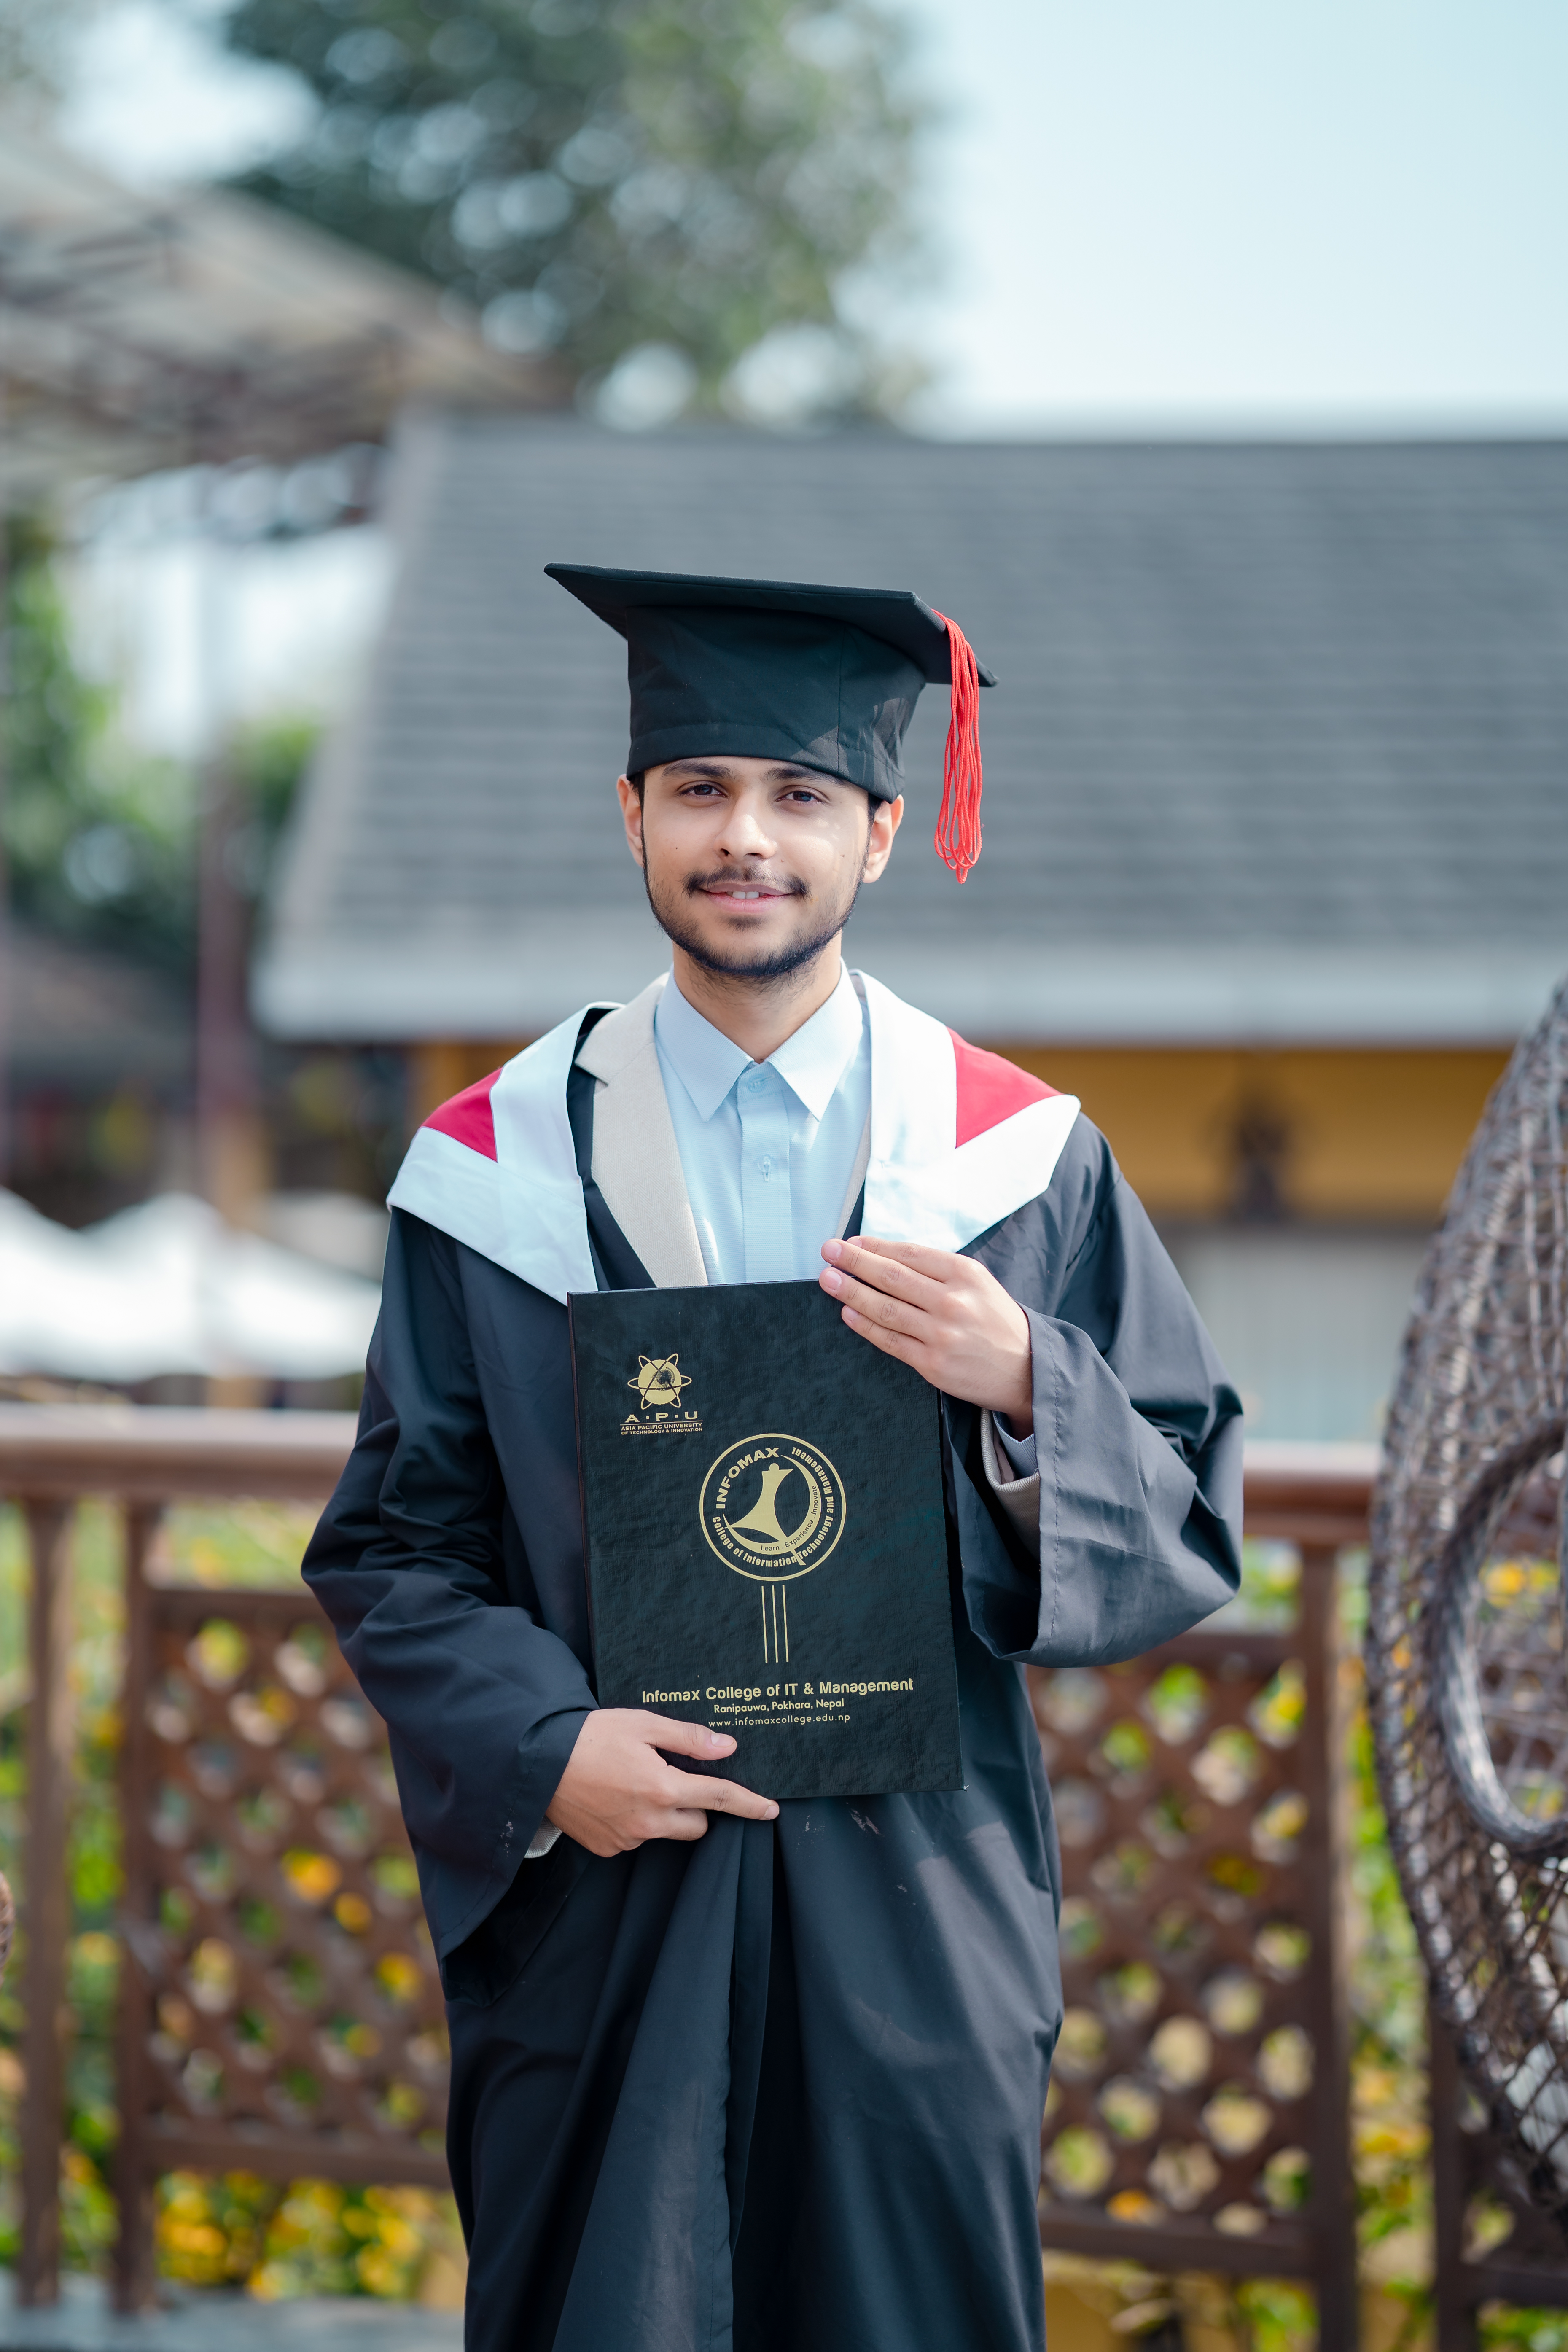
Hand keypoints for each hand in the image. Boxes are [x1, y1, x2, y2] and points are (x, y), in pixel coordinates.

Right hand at [545, 1709, 778, 1856]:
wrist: (537, 1764)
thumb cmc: (591, 1737)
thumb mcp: (642, 1725)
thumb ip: (688, 1738)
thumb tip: (727, 1748)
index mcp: (662, 1788)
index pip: (719, 1799)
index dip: (749, 1804)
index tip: (771, 1810)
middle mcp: (649, 1821)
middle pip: (696, 1825)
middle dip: (695, 1807)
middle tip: (674, 1779)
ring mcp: (627, 1839)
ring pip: (666, 1832)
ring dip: (663, 1813)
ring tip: (633, 1783)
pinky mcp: (607, 1849)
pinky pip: (636, 1838)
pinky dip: (635, 1822)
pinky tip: (614, 1798)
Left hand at [819, 1235, 1033, 1434]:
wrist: (1025, 1368)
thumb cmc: (996, 1320)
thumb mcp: (977, 1282)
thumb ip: (937, 1270)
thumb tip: (886, 1255)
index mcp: (965, 1274)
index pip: (909, 1254)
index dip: (876, 1247)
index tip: (851, 1242)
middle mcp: (952, 1301)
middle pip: (892, 1277)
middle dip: (855, 1262)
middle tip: (828, 1251)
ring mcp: (941, 1334)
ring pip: (885, 1308)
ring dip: (851, 1291)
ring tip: (828, 1278)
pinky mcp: (932, 1364)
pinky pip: (890, 1341)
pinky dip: (865, 1326)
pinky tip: (848, 1312)